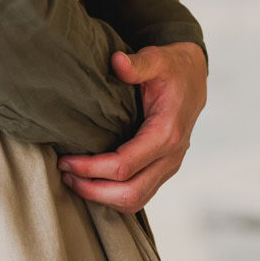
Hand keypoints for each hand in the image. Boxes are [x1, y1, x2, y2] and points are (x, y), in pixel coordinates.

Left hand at [57, 41, 206, 212]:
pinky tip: (93, 180)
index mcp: (166, 134)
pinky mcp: (163, 169)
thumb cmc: (172, 68)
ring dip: (102, 197)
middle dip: (93, 190)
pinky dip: (114, 194)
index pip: (124, 166)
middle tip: (65, 174)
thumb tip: (116, 61)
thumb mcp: (157, 59)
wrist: (194, 77)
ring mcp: (169, 166)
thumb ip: (138, 63)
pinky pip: (140, 194)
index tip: (66, 160)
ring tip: (74, 180)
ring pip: (135, 200)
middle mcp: (170, 157)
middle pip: (130, 194)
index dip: (91, 168)